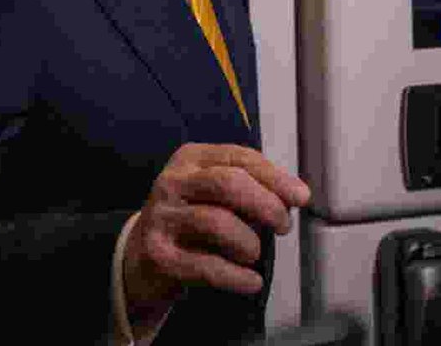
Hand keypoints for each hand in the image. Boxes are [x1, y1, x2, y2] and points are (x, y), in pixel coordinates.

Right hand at [123, 144, 310, 323]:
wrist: (139, 257)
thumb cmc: (190, 221)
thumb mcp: (214, 194)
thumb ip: (250, 188)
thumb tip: (291, 198)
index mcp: (191, 159)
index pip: (240, 158)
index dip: (276, 177)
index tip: (300, 197)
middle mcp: (172, 182)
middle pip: (228, 183)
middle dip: (266, 205)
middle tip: (282, 225)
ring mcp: (161, 218)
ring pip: (216, 222)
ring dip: (249, 242)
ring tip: (255, 253)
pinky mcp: (157, 255)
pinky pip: (205, 266)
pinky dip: (236, 277)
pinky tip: (251, 281)